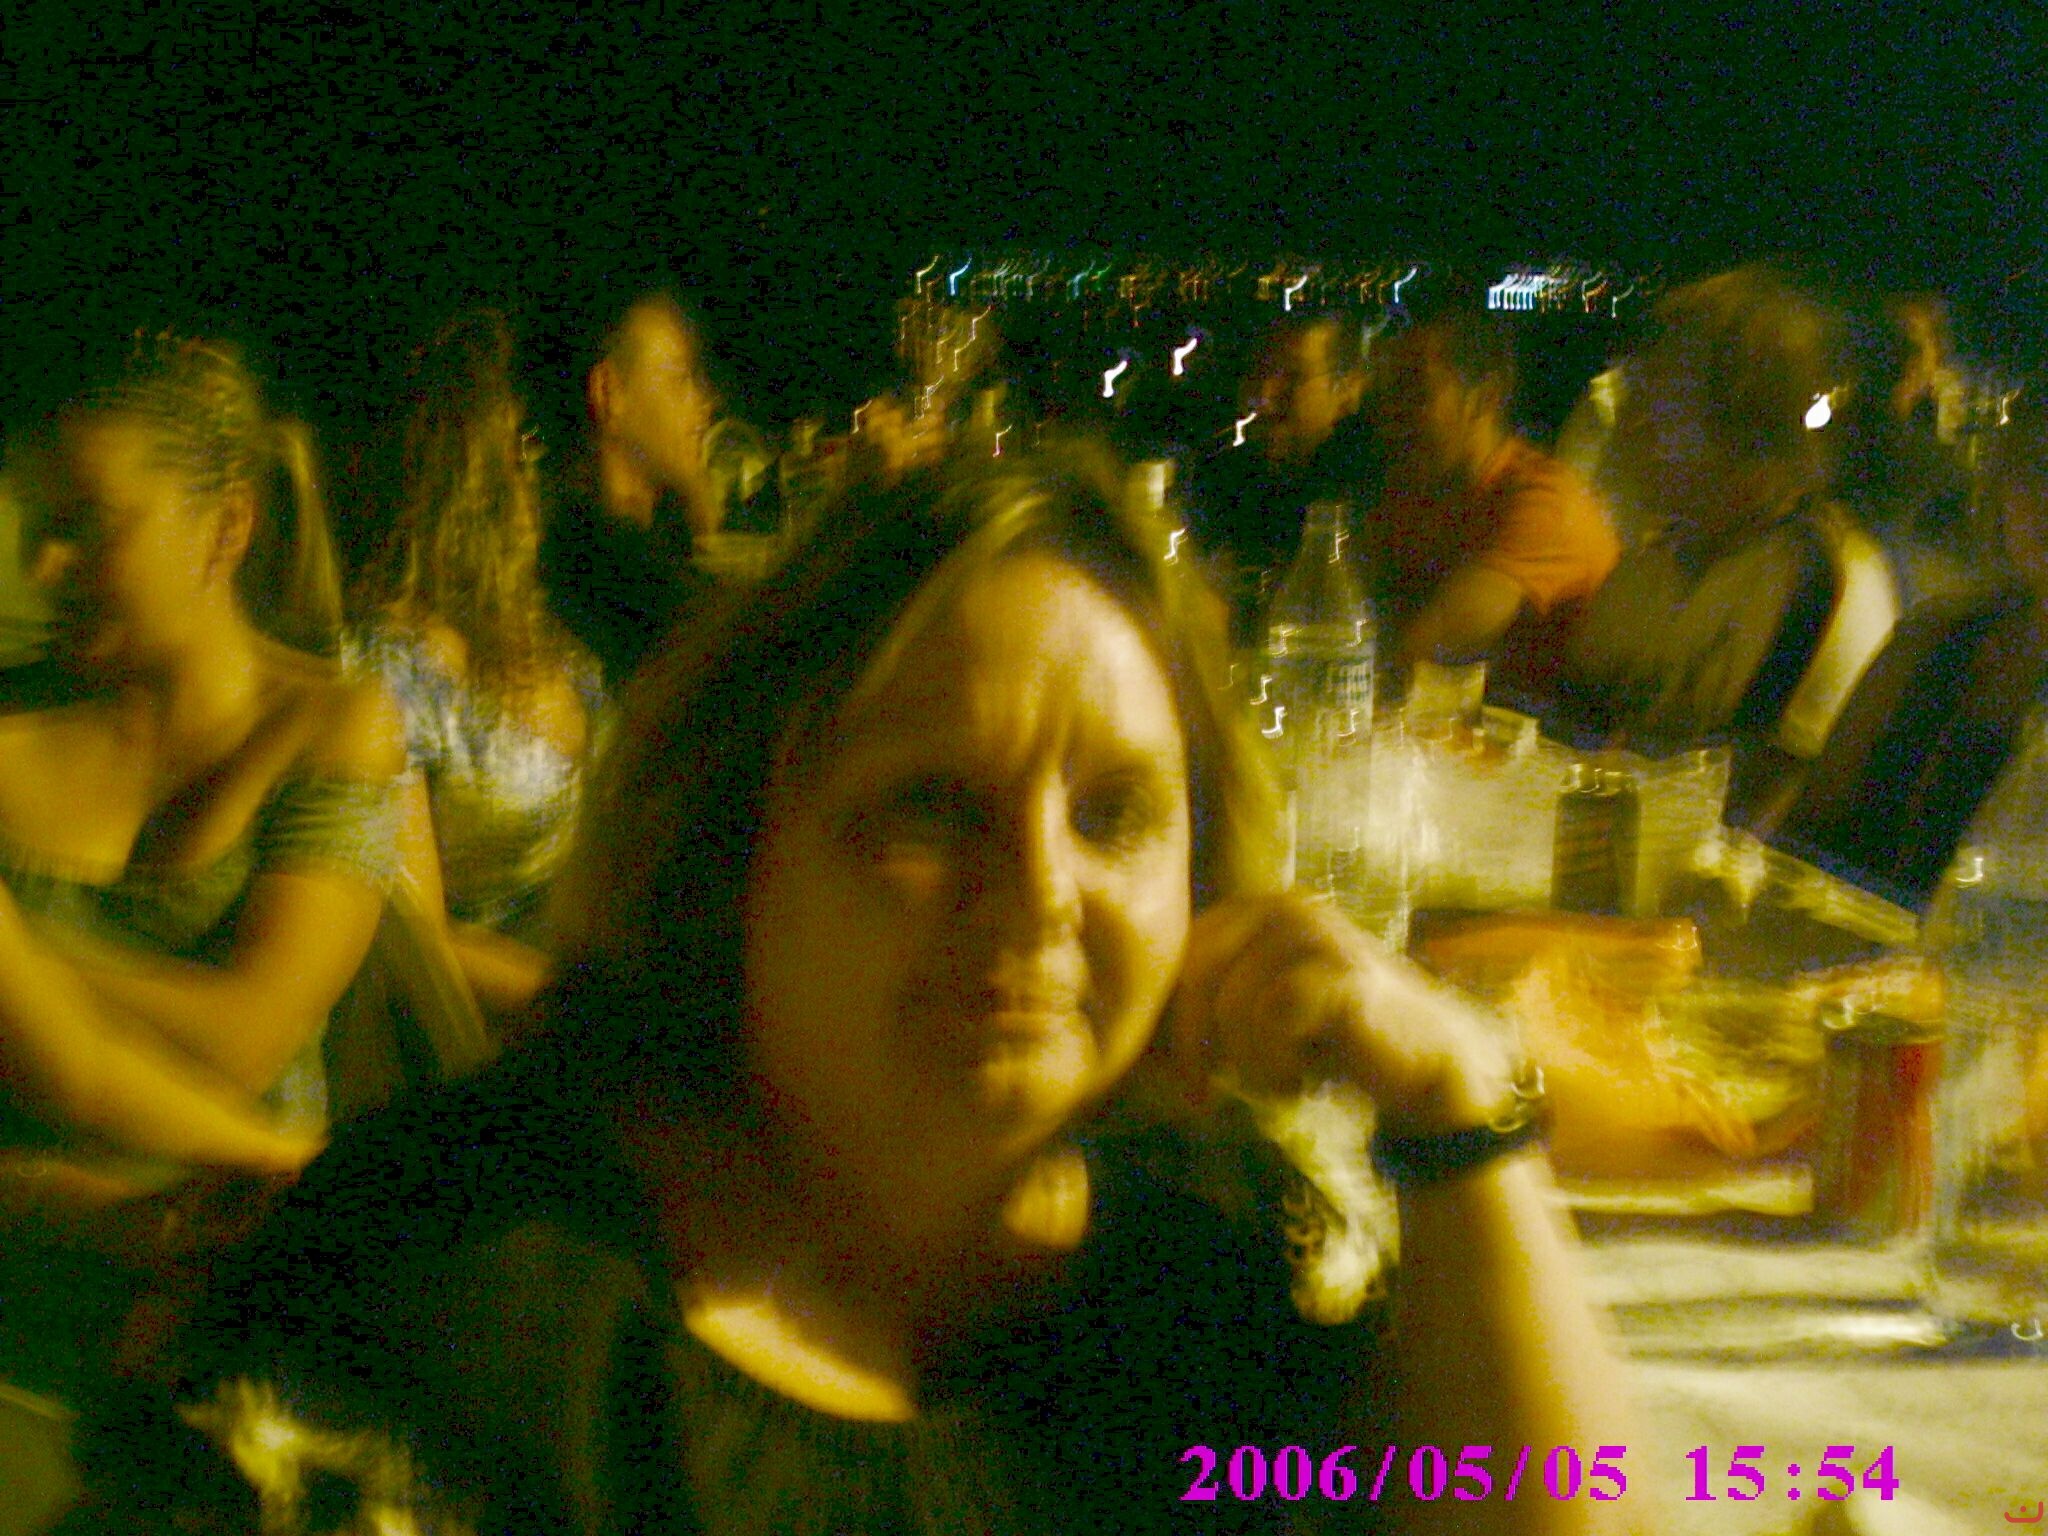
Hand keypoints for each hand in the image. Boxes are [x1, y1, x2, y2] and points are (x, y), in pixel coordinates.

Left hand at [1161, 893, 1518, 1134]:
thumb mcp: (1254, 1016)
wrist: (1428, 1063)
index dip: (1167, 1023)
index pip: (1177, 960)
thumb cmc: (1331, 1043)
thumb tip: (1123, 1045)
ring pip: (1228, 1003)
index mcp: (1251, 911)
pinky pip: (1270, 1019)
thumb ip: (1200, 1011)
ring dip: (1246, 1063)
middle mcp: (1279, 907)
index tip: (1182, 1078)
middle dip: (1191, 1045)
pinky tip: (1304, 1079)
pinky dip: (1275, 1065)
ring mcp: (1313, 933)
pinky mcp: (1339, 971)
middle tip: (1206, 1097)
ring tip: (1281, 1081)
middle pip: (1192, 975)